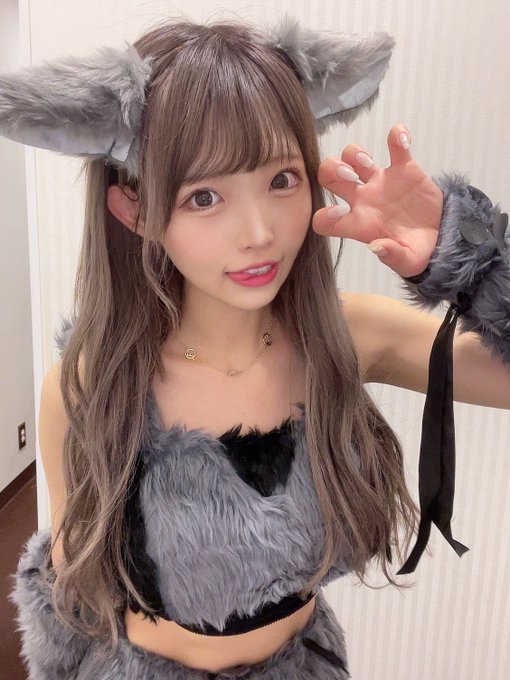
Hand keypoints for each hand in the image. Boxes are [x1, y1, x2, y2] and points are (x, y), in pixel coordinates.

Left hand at [312, 124, 444, 277]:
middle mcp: (364, 200)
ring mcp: (381, 182)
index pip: (325, 221)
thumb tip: (376, 247)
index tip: (338, 213)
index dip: (324, 217)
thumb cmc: (418, 252)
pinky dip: (397, 136)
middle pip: (329, 177)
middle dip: (331, 171)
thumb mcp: (409, 262)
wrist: (443, 237)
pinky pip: (396, 145)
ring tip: (368, 162)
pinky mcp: (404, 169)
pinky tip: (402, 139)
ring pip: (352, 156)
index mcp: (359, 225)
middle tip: (347, 175)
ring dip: (354, 153)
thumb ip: (393, 257)